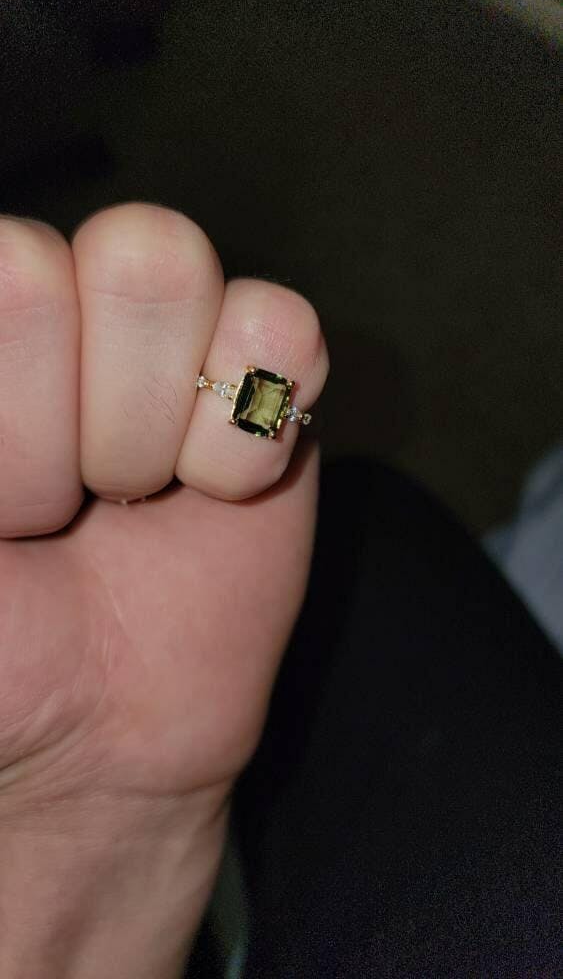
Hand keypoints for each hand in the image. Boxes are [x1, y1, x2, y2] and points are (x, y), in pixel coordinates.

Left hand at [0, 203, 328, 977]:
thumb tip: (1, 276)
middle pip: (54, 263)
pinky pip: (280, 327)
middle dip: (51, 429)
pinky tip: (215, 491)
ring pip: (162, 267)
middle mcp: (46, 305)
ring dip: (142, 431)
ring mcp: (161, 335)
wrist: (94, 739)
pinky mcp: (264, 382)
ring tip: (125, 498)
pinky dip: (248, 437)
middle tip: (52, 508)